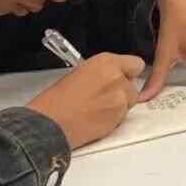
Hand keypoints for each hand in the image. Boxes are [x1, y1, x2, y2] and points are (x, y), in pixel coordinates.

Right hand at [28, 53, 143, 149]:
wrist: (49, 124)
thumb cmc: (56, 100)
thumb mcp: (81, 73)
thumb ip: (104, 72)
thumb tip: (114, 77)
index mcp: (106, 62)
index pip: (136, 64)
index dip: (128, 73)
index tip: (122, 78)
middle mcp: (117, 77)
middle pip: (133, 84)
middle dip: (123, 91)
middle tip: (104, 98)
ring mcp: (120, 97)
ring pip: (130, 101)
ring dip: (119, 105)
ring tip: (96, 110)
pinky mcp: (119, 116)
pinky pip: (123, 116)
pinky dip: (114, 118)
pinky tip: (96, 119)